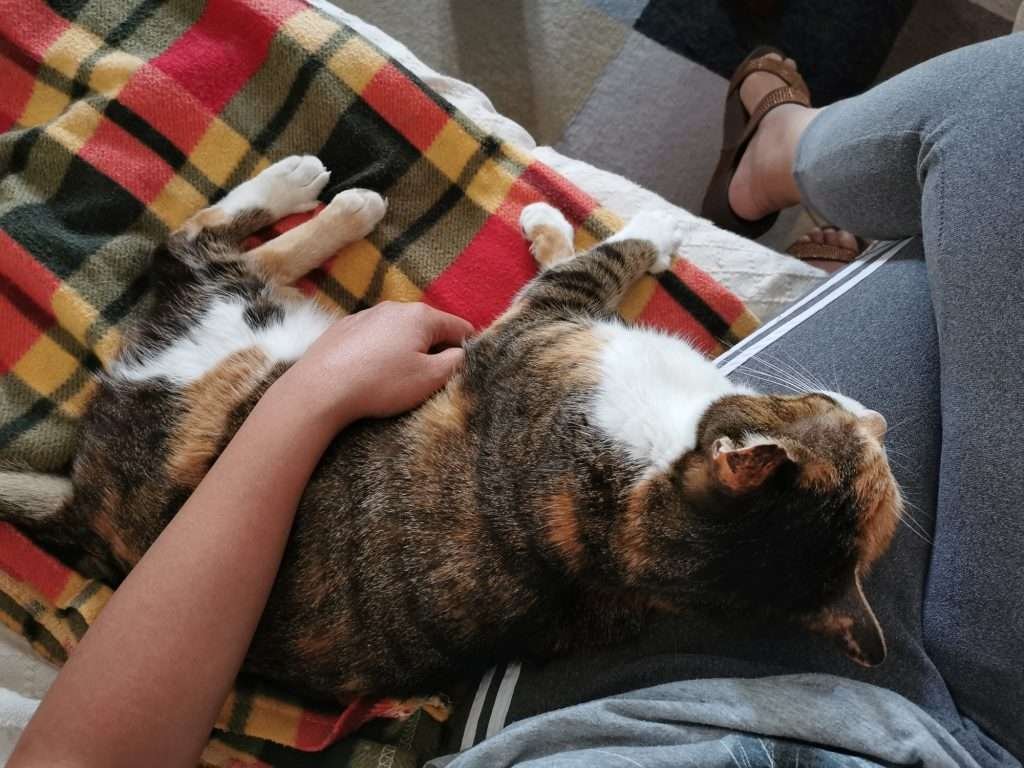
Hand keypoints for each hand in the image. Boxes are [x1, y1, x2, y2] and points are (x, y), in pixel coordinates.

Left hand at [280, 301, 473, 426]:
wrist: (320, 388)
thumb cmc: (381, 383)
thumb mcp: (429, 379)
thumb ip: (455, 363)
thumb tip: (462, 353)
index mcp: (420, 316)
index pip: (459, 326)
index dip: (468, 347)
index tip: (465, 368)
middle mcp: (394, 307)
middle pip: (428, 327)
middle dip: (434, 349)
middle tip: (430, 379)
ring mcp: (366, 315)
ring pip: (399, 331)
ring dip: (406, 350)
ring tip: (397, 378)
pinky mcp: (344, 328)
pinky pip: (374, 338)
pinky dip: (380, 351)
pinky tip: (371, 373)